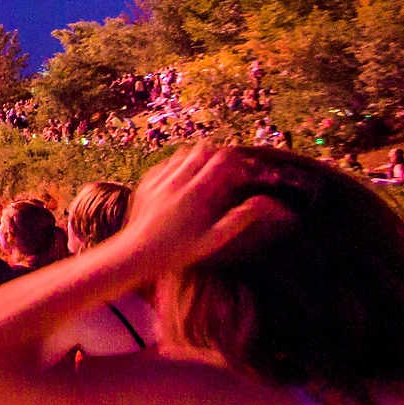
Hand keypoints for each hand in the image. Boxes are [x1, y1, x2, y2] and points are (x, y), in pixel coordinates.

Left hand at [125, 146, 290, 272]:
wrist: (136, 254)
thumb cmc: (179, 251)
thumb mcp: (214, 239)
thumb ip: (240, 218)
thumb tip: (267, 201)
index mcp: (196, 192)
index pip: (221, 159)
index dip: (238, 161)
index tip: (245, 173)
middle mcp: (176, 180)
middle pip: (203, 149)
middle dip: (219, 155)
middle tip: (228, 171)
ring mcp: (159, 179)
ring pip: (184, 153)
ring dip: (199, 158)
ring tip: (208, 175)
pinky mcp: (146, 182)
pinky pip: (166, 162)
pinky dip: (179, 164)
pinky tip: (185, 180)